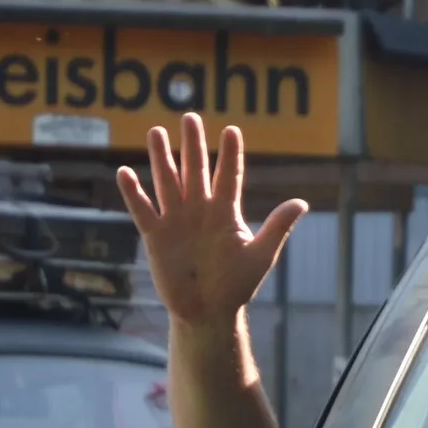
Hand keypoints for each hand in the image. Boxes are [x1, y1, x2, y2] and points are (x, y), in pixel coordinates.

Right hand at [115, 114, 306, 328]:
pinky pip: (143, 210)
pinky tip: (125, 172)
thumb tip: (302, 202)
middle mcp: (200, 210)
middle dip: (193, 144)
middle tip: (190, 116)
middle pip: (196, 170)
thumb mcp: (261, 255)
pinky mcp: (156, 235)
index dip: (230, 154)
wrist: (208, 311)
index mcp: (226, 212)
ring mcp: (176, 220)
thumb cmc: (236, 284)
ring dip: (161, 158)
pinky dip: (134, 193)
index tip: (232, 130)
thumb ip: (278, 227)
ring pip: (167, 182)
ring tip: (156, 132)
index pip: (229, 176)